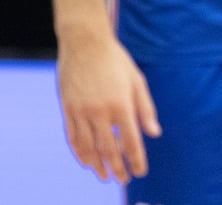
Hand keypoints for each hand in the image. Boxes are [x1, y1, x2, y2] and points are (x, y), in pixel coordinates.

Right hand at [55, 29, 159, 184]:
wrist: (84, 42)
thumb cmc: (115, 59)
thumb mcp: (137, 80)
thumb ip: (145, 109)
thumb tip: (154, 134)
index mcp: (121, 104)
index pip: (131, 141)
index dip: (136, 159)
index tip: (140, 172)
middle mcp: (100, 111)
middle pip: (109, 149)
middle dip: (117, 168)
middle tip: (123, 180)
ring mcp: (81, 111)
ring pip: (88, 147)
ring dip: (97, 165)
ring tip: (104, 177)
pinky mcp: (67, 108)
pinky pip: (72, 137)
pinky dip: (79, 152)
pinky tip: (86, 161)